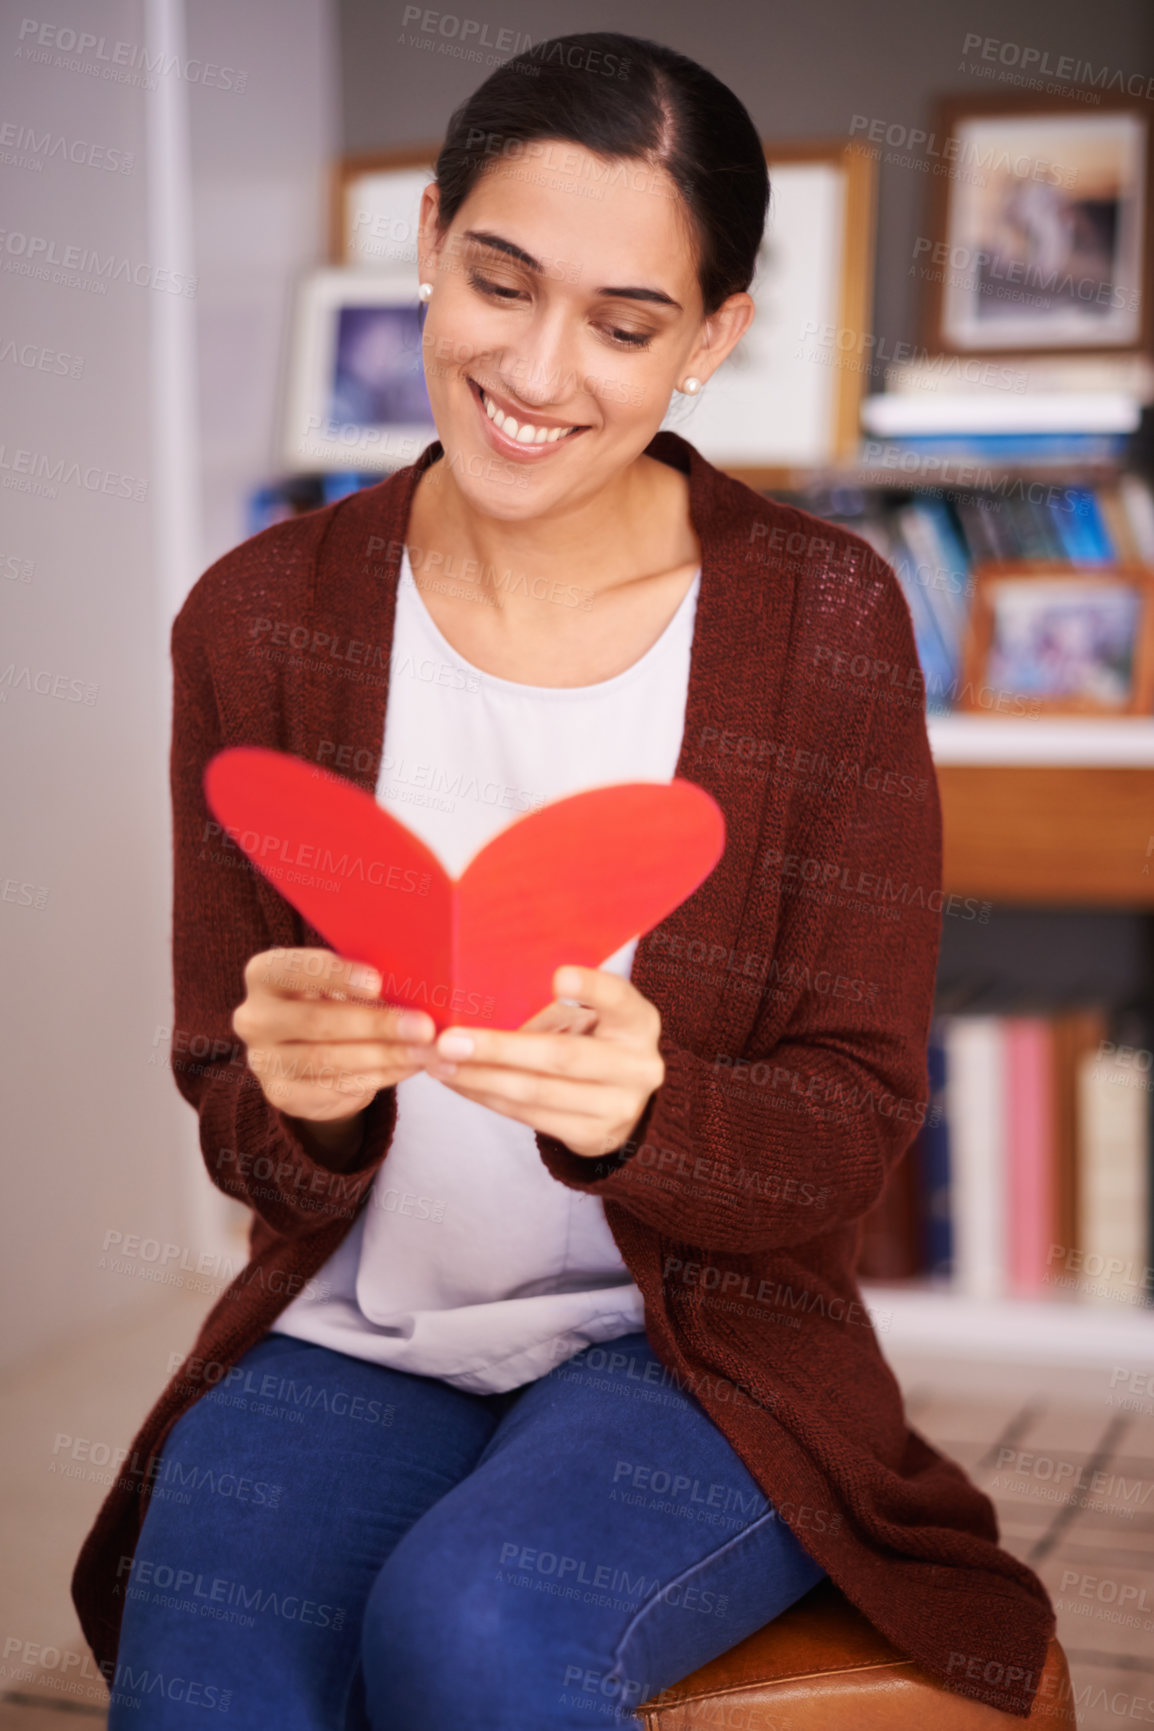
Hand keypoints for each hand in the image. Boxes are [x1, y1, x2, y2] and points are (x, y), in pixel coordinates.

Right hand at [231, 948, 435, 1133]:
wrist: (312, 1050)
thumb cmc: (334, 1000)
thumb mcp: (342, 981)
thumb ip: (363, 979)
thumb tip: (414, 984)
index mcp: (263, 974)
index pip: (291, 969)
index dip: (334, 976)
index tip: (377, 982)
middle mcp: (254, 1017)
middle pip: (316, 1021)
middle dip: (375, 1024)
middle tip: (423, 1027)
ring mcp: (262, 1060)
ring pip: (326, 1060)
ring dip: (383, 1056)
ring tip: (423, 1051)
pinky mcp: (280, 1095)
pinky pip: (331, 1089)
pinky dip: (375, 1079)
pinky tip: (406, 1069)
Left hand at [423, 965, 664, 1158]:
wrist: (625, 1102)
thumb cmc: (595, 1040)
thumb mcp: (595, 1015)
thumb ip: (557, 1004)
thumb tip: (483, 993)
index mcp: (638, 1022)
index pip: (618, 999)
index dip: (592, 987)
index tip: (558, 976)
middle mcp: (638, 1066)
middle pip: (561, 1056)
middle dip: (499, 1048)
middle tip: (450, 1040)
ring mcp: (618, 1106)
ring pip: (537, 1092)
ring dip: (481, 1078)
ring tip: (440, 1063)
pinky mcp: (593, 1136)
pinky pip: (528, 1117)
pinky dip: (487, 1098)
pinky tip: (460, 1083)